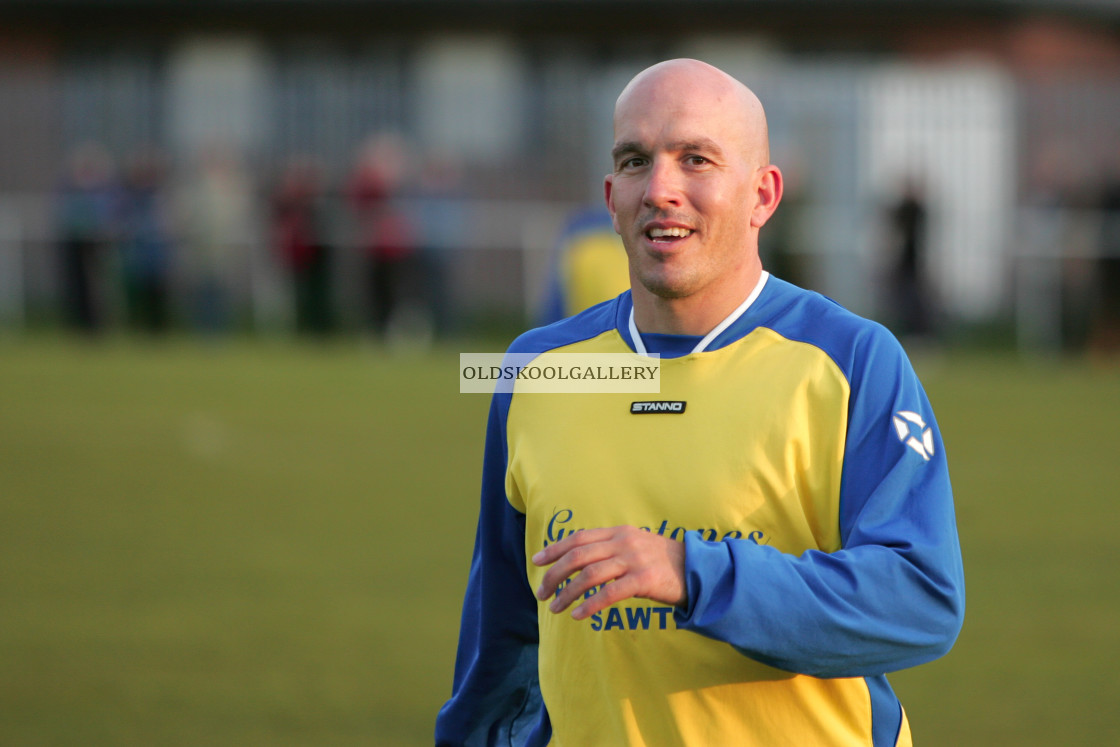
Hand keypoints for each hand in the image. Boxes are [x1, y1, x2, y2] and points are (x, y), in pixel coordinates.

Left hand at [532, 525, 686, 619]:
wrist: (698, 570)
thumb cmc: (661, 562)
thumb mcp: (635, 546)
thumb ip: (610, 549)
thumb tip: (578, 560)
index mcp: (618, 532)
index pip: (579, 538)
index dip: (555, 549)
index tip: (537, 561)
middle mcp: (623, 542)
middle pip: (578, 556)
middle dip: (555, 574)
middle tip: (542, 593)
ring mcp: (634, 560)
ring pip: (590, 575)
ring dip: (568, 593)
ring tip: (555, 608)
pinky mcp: (645, 580)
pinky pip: (610, 593)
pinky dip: (590, 605)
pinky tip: (578, 615)